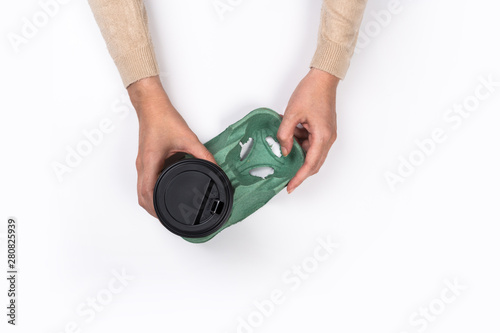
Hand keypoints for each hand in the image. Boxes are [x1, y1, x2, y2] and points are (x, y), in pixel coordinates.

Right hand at [128, 76, 215, 216]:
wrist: (151, 105)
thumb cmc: (163, 118)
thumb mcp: (188, 138)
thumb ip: (203, 154)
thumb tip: (215, 167)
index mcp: (150, 162)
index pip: (147, 193)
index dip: (154, 209)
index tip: (165, 217)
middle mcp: (142, 165)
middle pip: (141, 196)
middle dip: (152, 210)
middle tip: (166, 218)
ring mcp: (142, 162)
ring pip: (141, 189)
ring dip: (150, 200)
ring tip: (164, 208)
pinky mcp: (145, 159)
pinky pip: (145, 179)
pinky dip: (151, 189)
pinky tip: (163, 188)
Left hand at [277, 68, 338, 193]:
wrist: (323, 78)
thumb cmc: (312, 91)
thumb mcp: (291, 114)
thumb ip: (285, 135)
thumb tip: (283, 150)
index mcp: (322, 137)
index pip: (310, 165)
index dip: (299, 178)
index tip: (290, 187)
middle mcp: (328, 138)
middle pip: (313, 163)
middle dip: (299, 172)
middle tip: (285, 179)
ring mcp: (327, 134)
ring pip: (311, 153)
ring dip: (298, 153)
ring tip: (283, 147)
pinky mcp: (323, 129)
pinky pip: (311, 143)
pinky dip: (300, 143)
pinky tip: (289, 136)